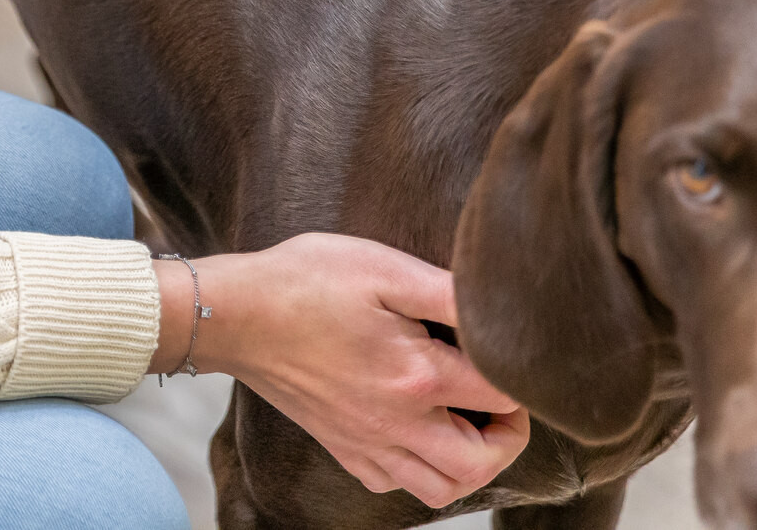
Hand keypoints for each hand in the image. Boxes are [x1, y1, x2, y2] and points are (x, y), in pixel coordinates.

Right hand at [158, 234, 531, 508]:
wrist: (234, 314)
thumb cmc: (306, 281)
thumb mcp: (383, 268)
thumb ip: (448, 291)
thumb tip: (500, 305)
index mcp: (415, 375)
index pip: (502, 396)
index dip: (521, 376)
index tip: (511, 352)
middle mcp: (396, 422)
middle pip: (481, 463)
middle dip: (509, 437)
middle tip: (501, 399)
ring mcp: (367, 442)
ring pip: (441, 489)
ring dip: (470, 463)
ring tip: (467, 421)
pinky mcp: (342, 448)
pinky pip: (395, 484)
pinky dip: (420, 470)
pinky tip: (416, 431)